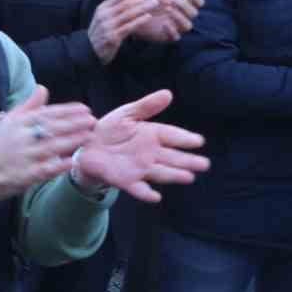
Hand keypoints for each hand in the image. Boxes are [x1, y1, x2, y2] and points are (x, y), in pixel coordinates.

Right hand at [0, 87, 94, 206]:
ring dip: (73, 140)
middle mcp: (21, 138)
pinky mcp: (27, 175)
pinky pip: (47, 168)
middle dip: (74, 123)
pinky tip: (75, 160)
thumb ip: (28, 105)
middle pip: (52, 128)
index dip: (67, 110)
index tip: (85, 108)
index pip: (46, 113)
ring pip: (53, 146)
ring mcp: (25, 157)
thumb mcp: (8, 121)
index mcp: (18, 123)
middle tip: (93, 120)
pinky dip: (60, 164)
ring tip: (90, 135)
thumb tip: (43, 88)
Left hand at [75, 89, 209, 202]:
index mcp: (152, 135)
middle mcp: (150, 153)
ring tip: (189, 177)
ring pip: (161, 173)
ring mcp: (140, 168)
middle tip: (205, 164)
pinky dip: (146, 193)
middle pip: (173, 158)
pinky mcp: (126, 180)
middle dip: (188, 161)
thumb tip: (168, 93)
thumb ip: (146, 106)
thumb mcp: (127, 114)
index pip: (171, 136)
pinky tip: (156, 197)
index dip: (185, 139)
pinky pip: (138, 188)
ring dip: (174, 175)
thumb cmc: (110, 129)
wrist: (87, 146)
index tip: (199, 141)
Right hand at [88, 0, 156, 63]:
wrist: (89, 51)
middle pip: (126, 3)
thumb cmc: (101, 33)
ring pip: (128, 14)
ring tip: (155, 4)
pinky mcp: (112, 37)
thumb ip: (115, 9)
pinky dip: (139, 21)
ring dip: (143, 7)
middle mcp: (104, 15)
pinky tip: (148, 17)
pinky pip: (128, 27)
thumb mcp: (104, 18)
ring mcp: (107, 26)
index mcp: (103, 8)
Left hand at [129, 0, 203, 44]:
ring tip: (167, 9)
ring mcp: (177, 27)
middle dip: (184, 6)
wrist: (135, 14)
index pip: (199, 2)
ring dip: (179, 17)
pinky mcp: (168, 36)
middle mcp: (183, 17)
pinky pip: (176, 37)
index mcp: (184, 5)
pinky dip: (172, 30)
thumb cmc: (150, 0)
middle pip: (194, 13)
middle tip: (171, 0)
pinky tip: (164, 23)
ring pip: (188, 26)